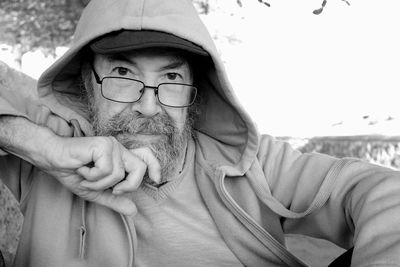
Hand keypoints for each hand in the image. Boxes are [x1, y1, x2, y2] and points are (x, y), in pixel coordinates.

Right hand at [38, 135, 160, 214]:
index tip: (156, 179)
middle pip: (139, 168)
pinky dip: (92, 177)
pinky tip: (82, 169)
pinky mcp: (103, 145)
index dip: (155, 167)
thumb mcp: (96, 192)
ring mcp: (111, 145)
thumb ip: (114, 200)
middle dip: (128, 185)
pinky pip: (106, 170)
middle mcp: (118, 148)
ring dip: (99, 183)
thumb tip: (134, 210)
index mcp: (120, 156)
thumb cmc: (73, 172)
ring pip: (118, 174)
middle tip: (112, 190)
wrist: (52, 159)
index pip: (145, 157)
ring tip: (86, 177)